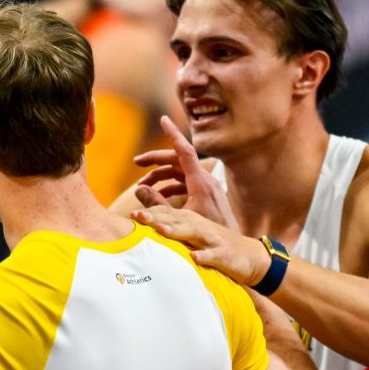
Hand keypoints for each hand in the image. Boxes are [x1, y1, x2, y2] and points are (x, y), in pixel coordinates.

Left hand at [131, 205, 270, 286]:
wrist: (249, 256)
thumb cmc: (213, 244)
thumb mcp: (191, 232)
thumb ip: (168, 222)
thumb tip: (142, 213)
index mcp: (190, 220)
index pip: (167, 213)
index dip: (150, 213)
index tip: (132, 215)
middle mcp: (200, 226)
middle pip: (176, 219)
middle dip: (157, 217)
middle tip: (137, 216)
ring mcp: (212, 239)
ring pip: (193, 233)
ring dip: (177, 232)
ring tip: (161, 231)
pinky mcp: (224, 254)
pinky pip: (213, 255)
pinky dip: (204, 256)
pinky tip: (195, 258)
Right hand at [133, 116, 240, 230]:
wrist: (231, 249)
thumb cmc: (207, 235)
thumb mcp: (179, 219)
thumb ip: (158, 204)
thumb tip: (139, 189)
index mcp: (200, 183)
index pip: (185, 152)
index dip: (173, 135)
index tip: (163, 120)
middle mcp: (204, 182)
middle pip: (177, 161)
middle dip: (156, 160)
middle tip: (136, 163)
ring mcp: (205, 189)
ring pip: (179, 174)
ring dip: (160, 177)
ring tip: (142, 186)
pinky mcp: (204, 198)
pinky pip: (184, 185)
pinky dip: (168, 187)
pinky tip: (157, 197)